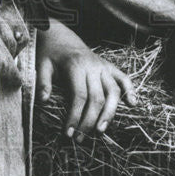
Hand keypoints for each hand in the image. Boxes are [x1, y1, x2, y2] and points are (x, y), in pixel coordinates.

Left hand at [36, 20, 135, 140]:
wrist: (61, 37)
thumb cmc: (50, 54)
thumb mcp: (42, 65)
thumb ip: (43, 83)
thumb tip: (43, 101)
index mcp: (76, 66)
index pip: (79, 96)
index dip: (75, 116)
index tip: (69, 133)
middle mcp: (93, 67)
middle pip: (97, 98)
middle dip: (90, 121)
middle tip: (81, 138)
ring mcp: (103, 66)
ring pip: (113, 91)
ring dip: (110, 113)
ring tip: (101, 130)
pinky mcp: (109, 66)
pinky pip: (124, 78)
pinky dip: (130, 90)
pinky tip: (132, 103)